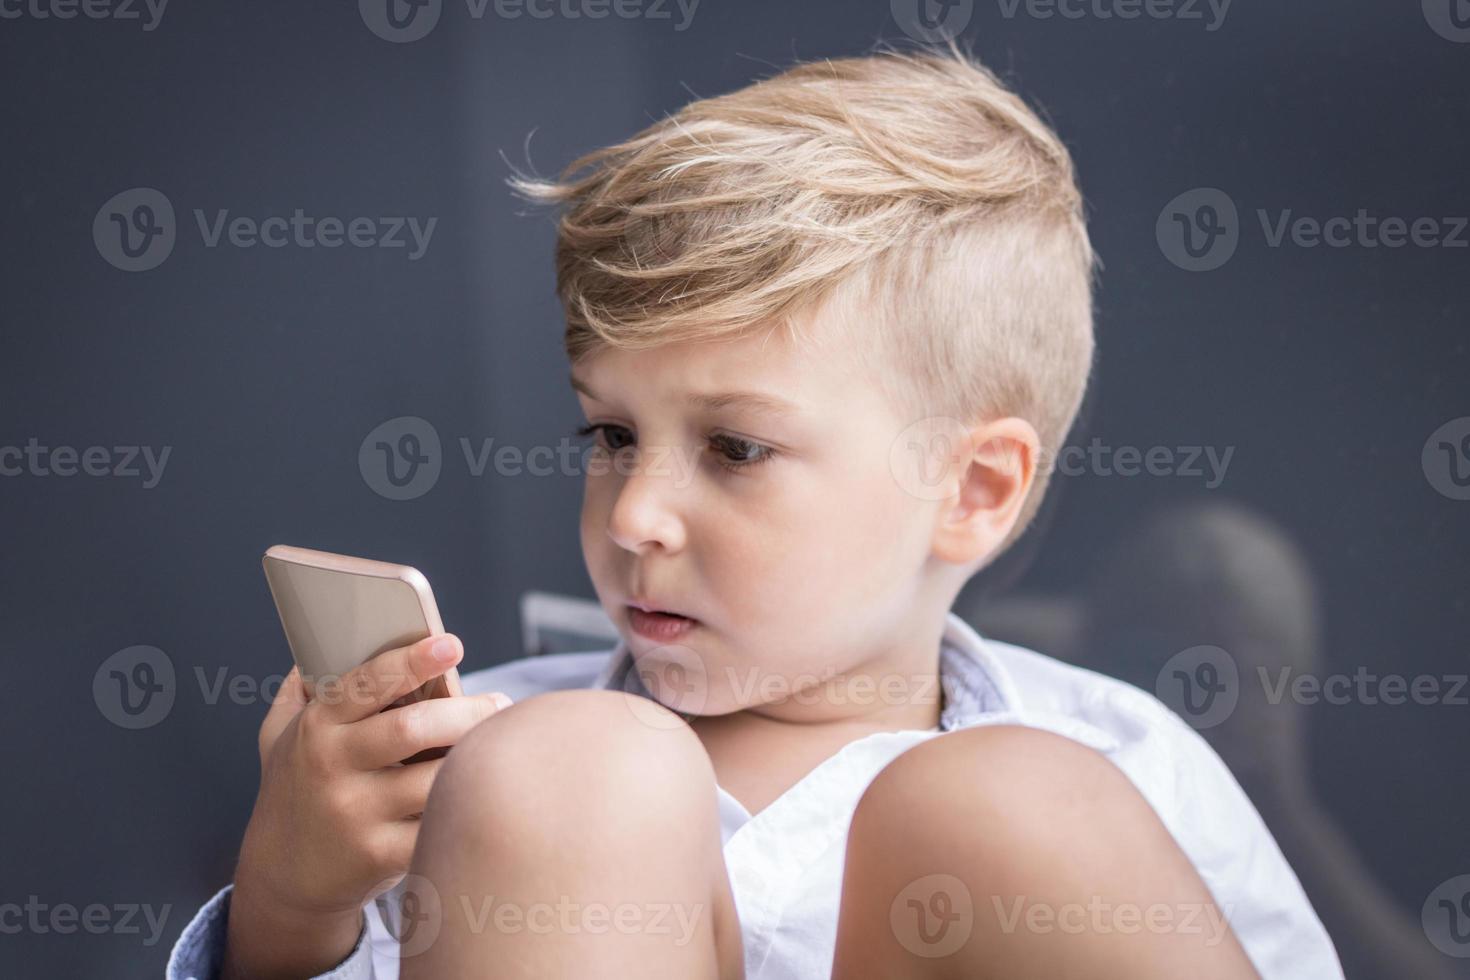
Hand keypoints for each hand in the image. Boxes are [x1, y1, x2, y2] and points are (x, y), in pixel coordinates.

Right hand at [223, 634, 511, 977]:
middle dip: (467, 711)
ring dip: (476, 759)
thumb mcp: (282, 736)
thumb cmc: (297, 789)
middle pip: (413, 728)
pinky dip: (465, 807)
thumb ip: (304, 688)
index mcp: (316, 727)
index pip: (366, 682)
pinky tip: (479, 793)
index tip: (450, 643)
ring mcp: (355, 814)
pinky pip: (439, 825)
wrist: (281, 877)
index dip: (411, 660)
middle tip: (497, 704)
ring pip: (436, 777)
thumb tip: (333, 633)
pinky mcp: (377, 856)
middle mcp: (332, 768)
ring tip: (498, 745)